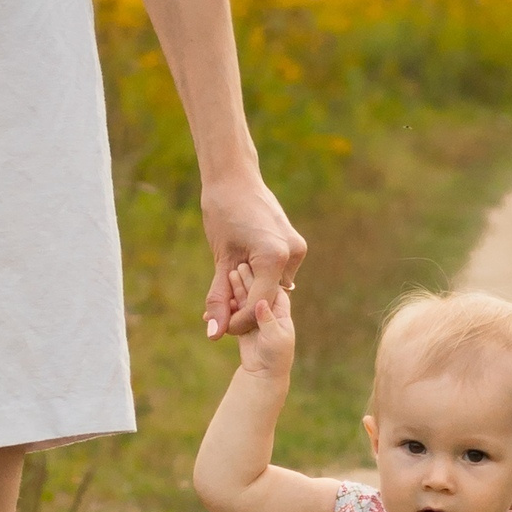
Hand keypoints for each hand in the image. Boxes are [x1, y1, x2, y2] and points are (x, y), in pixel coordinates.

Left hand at [200, 172, 306, 338]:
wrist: (235, 177)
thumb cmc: (223, 211)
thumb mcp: (220, 257)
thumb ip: (219, 298)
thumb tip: (213, 335)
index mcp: (274, 256)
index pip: (258, 305)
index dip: (238, 321)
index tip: (219, 326)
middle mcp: (292, 254)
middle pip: (268, 298)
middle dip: (244, 308)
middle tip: (220, 309)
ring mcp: (297, 249)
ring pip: (273, 288)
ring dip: (253, 292)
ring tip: (228, 286)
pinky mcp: (295, 245)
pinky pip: (278, 274)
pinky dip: (261, 278)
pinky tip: (242, 268)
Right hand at [231, 266, 295, 377]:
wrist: (264, 375)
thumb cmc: (276, 357)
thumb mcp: (275, 338)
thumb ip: (268, 320)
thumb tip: (260, 303)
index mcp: (280, 309)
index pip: (271, 286)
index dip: (261, 275)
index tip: (250, 265)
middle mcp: (267, 309)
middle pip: (255, 289)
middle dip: (244, 280)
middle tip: (233, 268)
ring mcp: (253, 315)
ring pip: (242, 298)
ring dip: (232, 291)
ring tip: (224, 279)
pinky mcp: (242, 323)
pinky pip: (231, 312)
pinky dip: (223, 308)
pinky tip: (215, 301)